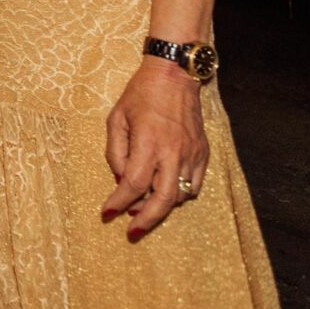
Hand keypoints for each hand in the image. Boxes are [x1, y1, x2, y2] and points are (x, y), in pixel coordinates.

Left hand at [101, 59, 208, 240]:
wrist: (175, 77)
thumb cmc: (141, 95)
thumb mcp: (116, 118)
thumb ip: (115, 151)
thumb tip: (119, 178)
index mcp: (148, 143)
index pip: (131, 183)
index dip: (117, 202)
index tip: (106, 213)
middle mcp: (172, 152)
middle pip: (162, 200)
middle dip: (145, 220)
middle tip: (131, 231)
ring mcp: (191, 155)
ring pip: (179, 195)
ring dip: (160, 206)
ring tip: (142, 206)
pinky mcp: (203, 154)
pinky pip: (194, 185)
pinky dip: (179, 194)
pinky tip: (165, 191)